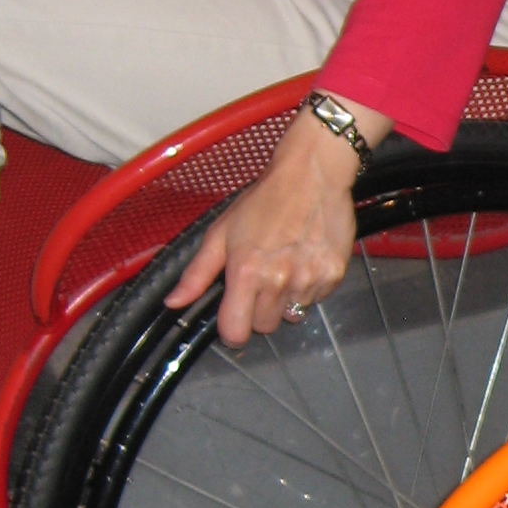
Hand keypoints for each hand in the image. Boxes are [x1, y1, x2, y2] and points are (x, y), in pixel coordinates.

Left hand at [167, 107, 370, 345]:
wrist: (312, 175)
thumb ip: (197, 273)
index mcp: (246, 272)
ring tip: (285, 267)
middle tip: (260, 281)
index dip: (232, 330)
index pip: (236, 332)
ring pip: (292, 315)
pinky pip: (316, 299)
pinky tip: (304, 261)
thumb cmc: (265, 201)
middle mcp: (279, 281)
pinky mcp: (333, 276)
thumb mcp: (221, 232)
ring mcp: (309, 281)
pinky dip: (309, 287)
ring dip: (285, 299)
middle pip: (265, 327)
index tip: (233, 319)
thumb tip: (174, 302)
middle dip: (258, 311)